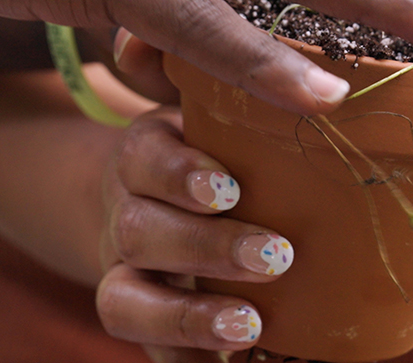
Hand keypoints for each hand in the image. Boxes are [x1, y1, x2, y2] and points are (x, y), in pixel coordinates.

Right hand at [97, 108, 292, 360]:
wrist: (164, 198)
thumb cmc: (221, 150)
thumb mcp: (225, 116)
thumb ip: (244, 97)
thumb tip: (285, 78)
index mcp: (149, 152)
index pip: (146, 156)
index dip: (179, 174)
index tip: (231, 189)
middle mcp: (128, 210)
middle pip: (139, 230)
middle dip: (205, 248)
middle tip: (276, 255)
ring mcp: (127, 270)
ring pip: (126, 297)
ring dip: (188, 316)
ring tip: (251, 325)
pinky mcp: (140, 315)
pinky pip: (147, 348)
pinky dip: (184, 359)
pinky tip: (236, 361)